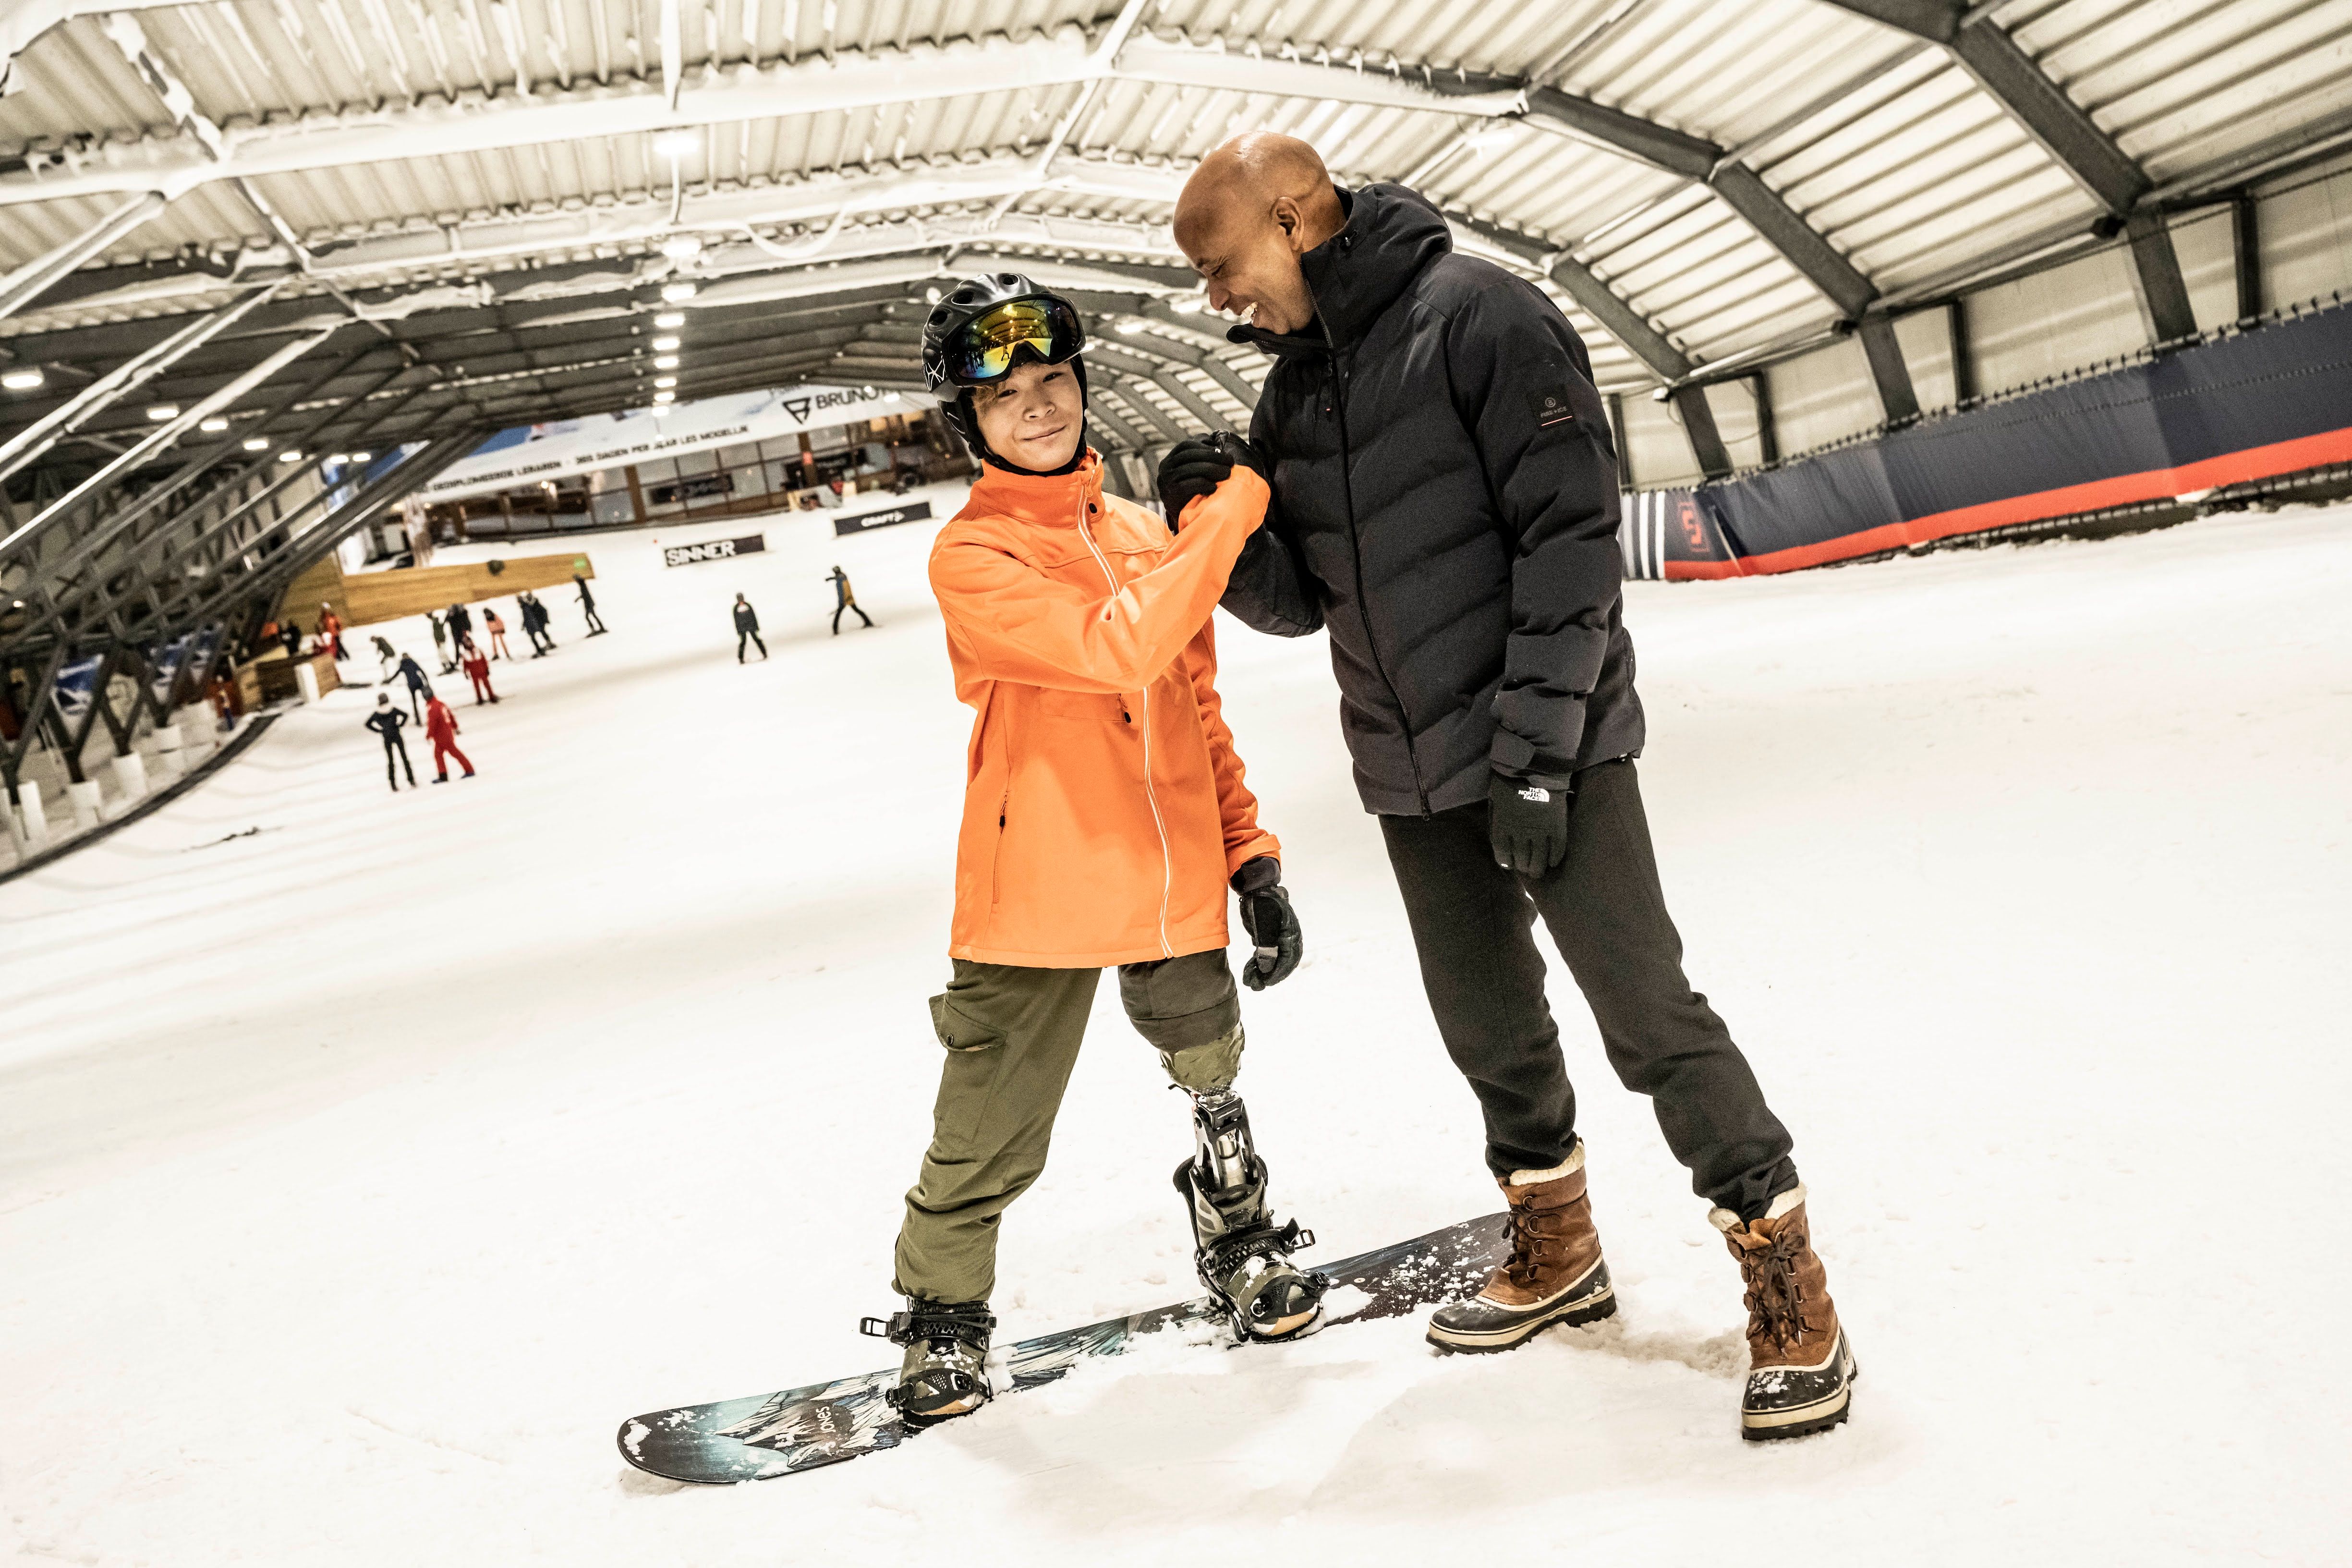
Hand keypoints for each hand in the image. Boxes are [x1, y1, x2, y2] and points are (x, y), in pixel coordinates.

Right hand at [1155, 433, 1267, 530]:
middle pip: (1189, 456)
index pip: (1186, 446)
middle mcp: (1164, 468)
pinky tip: (1214, 487)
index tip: (1222, 452)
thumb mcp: (1194, 471)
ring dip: (1211, 469)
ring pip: (1189, 469)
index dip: (1205, 447)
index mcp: (1169, 459)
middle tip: (1230, 462)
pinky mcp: (1170, 495)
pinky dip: (1203, 484)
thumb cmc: (1193, 491)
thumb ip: (1201, 456)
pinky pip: (1188, 485)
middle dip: (1212, 458)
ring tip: (1226, 474)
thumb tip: (1214, 440)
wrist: (1182, 518)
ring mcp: (1165, 482)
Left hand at [1231, 856, 1301, 989]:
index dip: (1278, 973)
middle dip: (1270, 976)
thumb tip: (1267, 969)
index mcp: (1291, 933)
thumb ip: (1267, 947)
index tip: (1266, 983)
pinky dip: (1259, 964)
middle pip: (1283, 963)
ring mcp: (1279, 937)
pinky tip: (1251, 970)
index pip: (1289, 959)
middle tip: (1256, 986)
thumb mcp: (1263, 924)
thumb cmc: (1261, 902)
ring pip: (1274, 960)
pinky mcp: (1269, 937)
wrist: (1255, 887)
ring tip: (1251, 982)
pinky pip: (1267, 954)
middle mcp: (1288, 937)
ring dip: (1263, 972)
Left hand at [1488, 770, 1571, 877]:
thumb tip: (1500, 836)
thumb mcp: (1494, 799)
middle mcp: (1521, 833)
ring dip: (1538, 868)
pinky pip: (1558, 848)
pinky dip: (1556, 857)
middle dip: (1523, 868)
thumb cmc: (1509, 780)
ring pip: (1540, 858)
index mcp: (1502, 826)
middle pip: (1522, 859)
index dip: (1506, 862)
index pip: (1502, 853)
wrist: (1535, 766)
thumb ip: (1497, 819)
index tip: (1510, 864)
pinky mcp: (1557, 826)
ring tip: (1538, 872)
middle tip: (1526, 870)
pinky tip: (1553, 863)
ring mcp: (1541, 830)